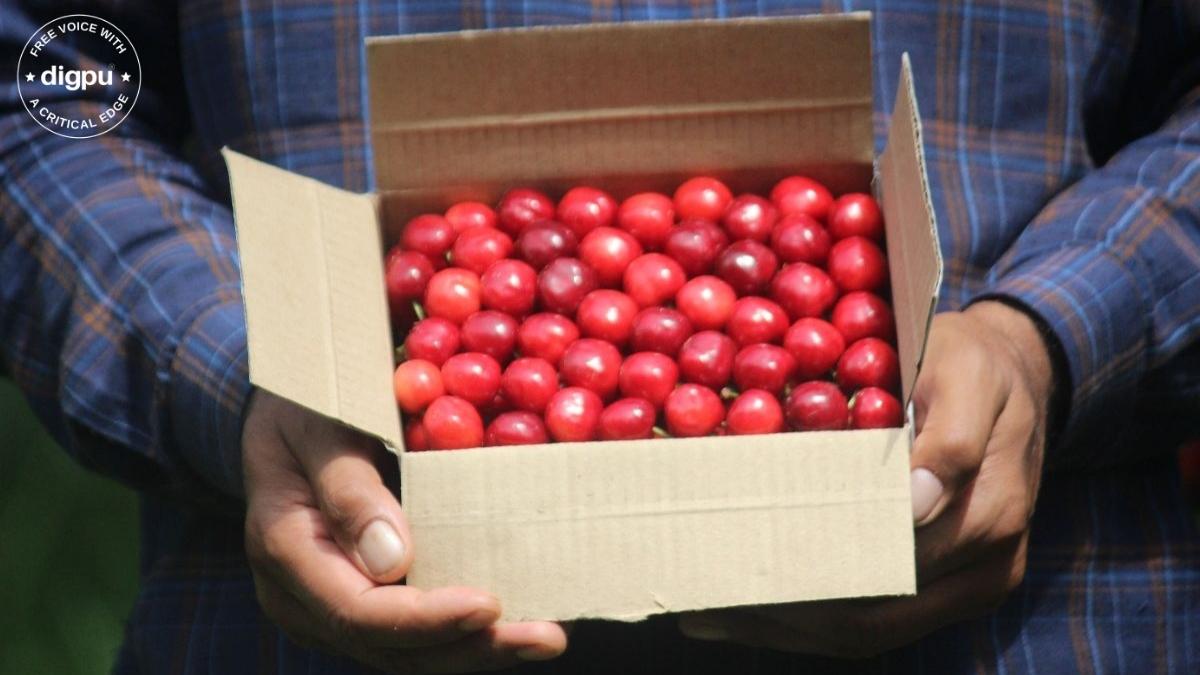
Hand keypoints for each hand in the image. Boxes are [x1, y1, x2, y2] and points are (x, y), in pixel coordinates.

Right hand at [242, 390, 566, 671]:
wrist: (282, 417)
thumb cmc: (304, 408)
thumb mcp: (320, 426)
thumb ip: (350, 490)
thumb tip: (392, 561)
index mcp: (285, 549)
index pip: (357, 611)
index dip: (426, 619)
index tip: (489, 606)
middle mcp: (303, 595)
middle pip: (388, 646)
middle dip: (470, 648)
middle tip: (545, 637)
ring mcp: (330, 606)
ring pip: (406, 653)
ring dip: (477, 650)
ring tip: (544, 637)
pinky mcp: (361, 603)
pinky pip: (412, 634)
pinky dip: (465, 633)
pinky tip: (520, 622)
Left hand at [678, 300, 1053, 656]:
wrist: (1019, 374)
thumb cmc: (975, 364)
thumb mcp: (968, 376)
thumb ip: (952, 440)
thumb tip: (917, 502)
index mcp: (988, 510)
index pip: (886, 564)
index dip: (810, 569)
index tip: (740, 558)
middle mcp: (985, 564)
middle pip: (870, 616)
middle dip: (783, 609)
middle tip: (706, 592)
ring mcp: (968, 586)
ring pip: (867, 632)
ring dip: (788, 627)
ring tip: (712, 610)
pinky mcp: (950, 591)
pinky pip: (878, 624)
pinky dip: (812, 622)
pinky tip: (753, 611)